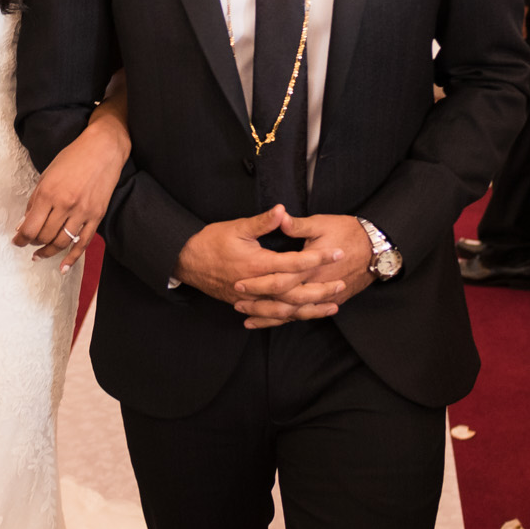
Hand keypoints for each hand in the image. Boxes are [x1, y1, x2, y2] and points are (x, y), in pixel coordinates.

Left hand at [13, 114, 130, 268]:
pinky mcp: (96, 216)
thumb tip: (24, 223)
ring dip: (48, 252)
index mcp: (49, 192)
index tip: (17, 240)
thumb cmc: (73, 158)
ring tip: (39, 255)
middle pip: (44, 236)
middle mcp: (65, 204)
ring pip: (61, 242)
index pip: (30, 227)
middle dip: (33, 243)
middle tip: (29, 243)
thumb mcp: (47, 175)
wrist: (103, 149)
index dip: (20, 239)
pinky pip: (83, 242)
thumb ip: (35, 200)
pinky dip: (72, 257)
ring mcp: (82, 212)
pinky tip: (62, 267)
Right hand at [174, 205, 347, 324]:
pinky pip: (272, 316)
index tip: (336, 252)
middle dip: (321, 289)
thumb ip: (262, 222)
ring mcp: (251, 299)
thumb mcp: (236, 227)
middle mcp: (257, 286)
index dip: (317, 258)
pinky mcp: (246, 305)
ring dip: (311, 309)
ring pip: (286, 310)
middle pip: (295, 293)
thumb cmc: (211, 242)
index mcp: (257, 264)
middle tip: (342, 284)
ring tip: (333, 306)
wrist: (187, 261)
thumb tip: (282, 210)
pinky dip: (290, 318)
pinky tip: (304, 316)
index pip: (294, 263)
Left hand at [234, 212, 372, 327]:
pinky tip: (276, 322)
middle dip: (259, 305)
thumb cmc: (347, 231)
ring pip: (294, 314)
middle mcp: (317, 285)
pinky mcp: (333, 300)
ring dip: (271, 318)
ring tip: (249, 320)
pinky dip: (290, 320)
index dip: (258, 283)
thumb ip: (297, 224)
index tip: (238, 283)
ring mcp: (326, 295)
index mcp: (310, 266)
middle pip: (283, 302)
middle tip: (237, 304)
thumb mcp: (320, 223)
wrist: (376, 246)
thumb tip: (278, 216)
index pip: (279, 280)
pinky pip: (308, 314)